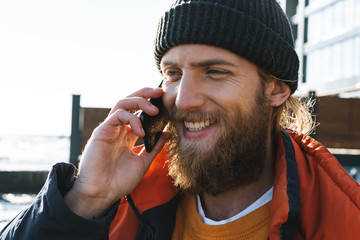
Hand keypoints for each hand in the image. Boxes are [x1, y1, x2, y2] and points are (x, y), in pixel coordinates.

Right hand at [64, 87, 167, 218]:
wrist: (102, 193)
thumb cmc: (119, 180)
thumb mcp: (143, 162)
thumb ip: (154, 147)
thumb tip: (167, 133)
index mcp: (127, 135)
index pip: (138, 112)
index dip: (150, 104)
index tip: (165, 101)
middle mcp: (118, 129)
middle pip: (130, 101)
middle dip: (145, 94)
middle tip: (160, 93)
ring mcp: (110, 129)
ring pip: (122, 103)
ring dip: (139, 102)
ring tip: (154, 110)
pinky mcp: (102, 131)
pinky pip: (117, 116)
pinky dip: (132, 119)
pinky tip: (142, 132)